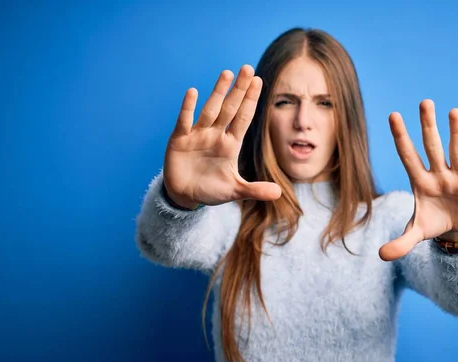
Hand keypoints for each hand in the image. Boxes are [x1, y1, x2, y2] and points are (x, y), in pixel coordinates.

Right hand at [163, 65, 281, 207]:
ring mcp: (198, 135)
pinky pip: (185, 121)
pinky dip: (188, 108)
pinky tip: (193, 92)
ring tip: (227, 73)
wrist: (184, 196)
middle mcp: (216, 135)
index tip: (259, 81)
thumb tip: (278, 193)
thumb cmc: (210, 190)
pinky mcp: (180, 140)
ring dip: (218, 92)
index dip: (251, 100)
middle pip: (230, 108)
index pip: (243, 118)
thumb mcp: (234, 191)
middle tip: (248, 69)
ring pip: (210, 110)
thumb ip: (255, 190)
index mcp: (230, 144)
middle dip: (239, 89)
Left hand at [379, 100, 457, 261]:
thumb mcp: (416, 234)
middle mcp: (438, 174)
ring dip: (455, 132)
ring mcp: (457, 178)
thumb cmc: (432, 223)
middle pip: (431, 146)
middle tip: (425, 102)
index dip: (400, 137)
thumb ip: (400, 243)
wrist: (455, 230)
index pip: (408, 155)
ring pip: (455, 151)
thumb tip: (380, 257)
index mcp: (420, 182)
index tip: (393, 115)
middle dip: (428, 126)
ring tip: (454, 111)